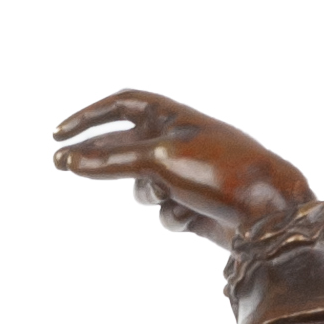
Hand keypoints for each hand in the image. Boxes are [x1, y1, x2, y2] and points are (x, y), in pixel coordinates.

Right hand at [50, 92, 308, 248]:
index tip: (58, 136)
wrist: (265, 211)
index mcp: (171, 115)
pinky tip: (195, 217)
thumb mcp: (159, 159)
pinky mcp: (191, 204)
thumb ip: (112, 160)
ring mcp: (182, 174)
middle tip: (60, 168)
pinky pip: (163, 213)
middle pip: (122, 148)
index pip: (121, 106)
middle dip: (98, 161)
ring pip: (141, 188)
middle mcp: (175, 140)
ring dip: (150, 197)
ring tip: (174, 195)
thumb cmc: (219, 171)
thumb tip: (70, 160)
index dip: (88, 117)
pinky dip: (173, 217)